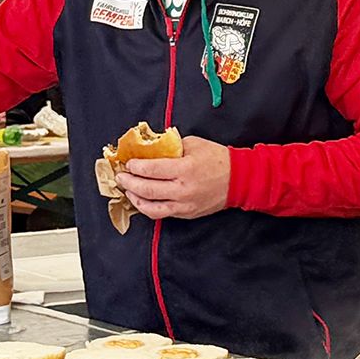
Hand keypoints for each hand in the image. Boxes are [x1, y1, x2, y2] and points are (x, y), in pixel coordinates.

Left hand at [118, 137, 233, 219]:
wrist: (239, 179)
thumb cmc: (217, 159)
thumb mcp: (194, 144)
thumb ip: (171, 146)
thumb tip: (151, 147)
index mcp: (185, 169)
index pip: (150, 169)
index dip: (135, 166)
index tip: (128, 163)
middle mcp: (183, 189)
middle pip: (146, 189)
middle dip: (128, 182)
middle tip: (120, 176)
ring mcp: (184, 205)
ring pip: (150, 207)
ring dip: (135, 198)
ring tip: (128, 190)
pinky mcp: (186, 214)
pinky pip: (161, 213)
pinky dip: (148, 207)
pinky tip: (142, 200)